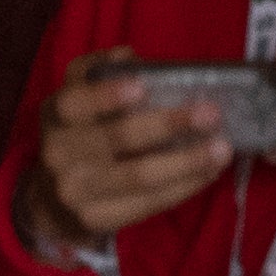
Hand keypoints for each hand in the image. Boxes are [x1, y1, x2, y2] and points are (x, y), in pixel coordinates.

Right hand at [20, 60, 222, 255]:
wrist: (54, 199)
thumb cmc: (80, 136)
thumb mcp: (78, 99)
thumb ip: (98, 72)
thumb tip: (129, 57)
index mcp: (57, 116)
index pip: (76, 103)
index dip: (107, 95)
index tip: (143, 87)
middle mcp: (60, 154)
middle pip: (118, 138)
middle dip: (168, 124)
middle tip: (210, 113)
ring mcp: (76, 191)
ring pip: (140, 176)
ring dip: (187, 161)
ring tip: (221, 149)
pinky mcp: (97, 219)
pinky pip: (148, 203)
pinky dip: (184, 186)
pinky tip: (208, 172)